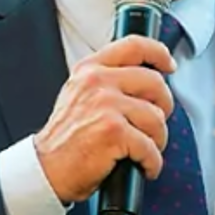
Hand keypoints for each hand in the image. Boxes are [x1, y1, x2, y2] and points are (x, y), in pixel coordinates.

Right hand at [34, 35, 175, 203]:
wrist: (45, 169)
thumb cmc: (65, 138)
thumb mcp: (78, 95)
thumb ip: (106, 80)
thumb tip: (145, 81)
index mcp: (90, 69)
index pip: (134, 46)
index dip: (158, 53)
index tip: (168, 65)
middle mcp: (97, 81)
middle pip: (154, 83)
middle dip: (164, 107)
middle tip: (156, 124)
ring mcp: (106, 105)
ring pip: (156, 118)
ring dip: (158, 140)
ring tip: (146, 150)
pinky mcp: (114, 131)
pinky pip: (150, 147)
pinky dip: (152, 162)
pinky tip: (144, 166)